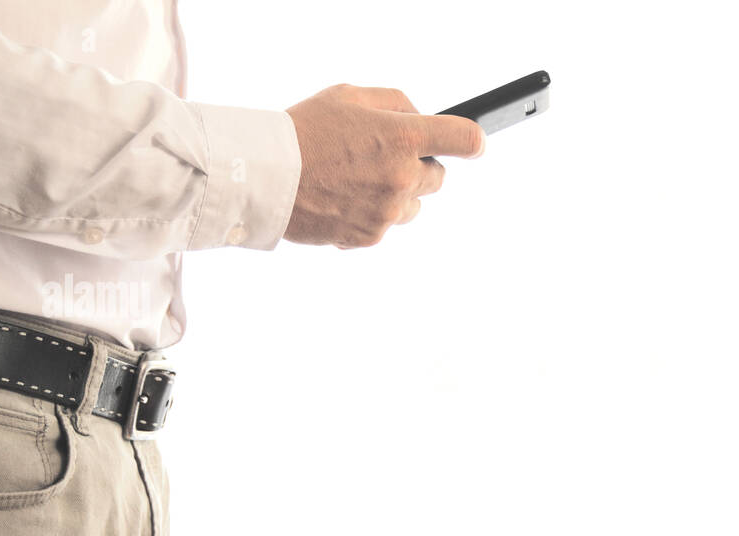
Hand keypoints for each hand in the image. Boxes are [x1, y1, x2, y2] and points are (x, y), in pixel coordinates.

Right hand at [283, 84, 485, 248]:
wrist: (265, 176)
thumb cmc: (304, 129)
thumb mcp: (350, 96)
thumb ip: (396, 104)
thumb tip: (421, 119)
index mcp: (403, 138)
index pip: (465, 140)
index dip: (472, 141)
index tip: (473, 144)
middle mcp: (403, 178)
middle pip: (439, 177)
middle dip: (419, 167)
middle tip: (385, 157)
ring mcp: (388, 212)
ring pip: (413, 205)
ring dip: (397, 193)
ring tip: (357, 179)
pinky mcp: (370, 237)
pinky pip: (386, 225)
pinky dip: (372, 214)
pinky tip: (343, 198)